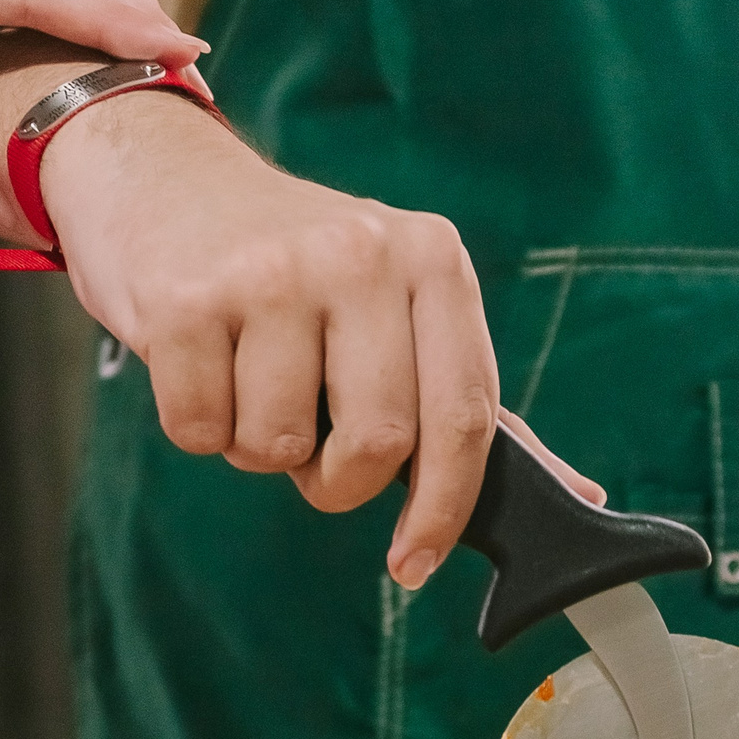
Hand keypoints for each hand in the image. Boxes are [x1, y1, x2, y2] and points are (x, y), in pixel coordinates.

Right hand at [39, 96, 598, 586]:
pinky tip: (201, 362)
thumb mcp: (395, 305)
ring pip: (277, 448)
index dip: (443, 508)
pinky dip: (196, 425)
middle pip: (377, 445)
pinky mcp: (187, 298)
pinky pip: (200, 431)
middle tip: (308, 445)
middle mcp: (361, 255)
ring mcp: (271, 272)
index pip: (464, 416)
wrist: (162, 176)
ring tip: (247, 376)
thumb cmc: (292, 268)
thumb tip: (576, 493)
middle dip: (336, 480)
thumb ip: (466, 403)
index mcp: (432, 260)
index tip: (413, 562)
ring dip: (255, 446)